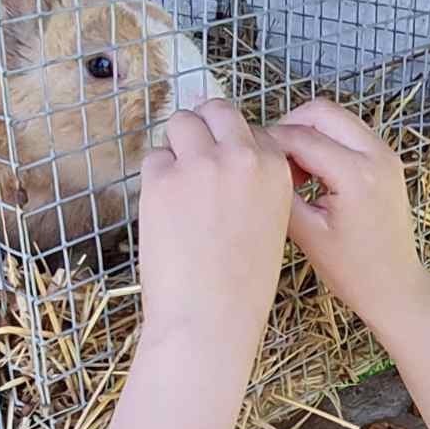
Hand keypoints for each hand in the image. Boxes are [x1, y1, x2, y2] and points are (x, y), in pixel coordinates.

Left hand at [138, 100, 291, 353]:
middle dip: (202, 128)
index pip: (250, 128)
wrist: (210, 318)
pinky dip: (155, 179)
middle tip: (193, 159)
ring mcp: (200, 164)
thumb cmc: (241, 285)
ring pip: (180, 123)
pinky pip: (153, 158)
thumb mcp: (271, 224)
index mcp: (276, 169)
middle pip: (215, 110)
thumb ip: (255, 185)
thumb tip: (225, 159)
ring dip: (176, 146)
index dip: (232, 145)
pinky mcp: (163, 179)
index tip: (224, 166)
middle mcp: (242, 157)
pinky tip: (165, 213)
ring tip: (178, 186)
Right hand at [266, 100, 429, 331]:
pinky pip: (349, 132)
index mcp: (357, 175)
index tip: (249, 154)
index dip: (268, 141)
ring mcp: (386, 154)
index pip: (300, 137)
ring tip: (292, 170)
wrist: (394, 286)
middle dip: (288, 127)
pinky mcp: (387, 159)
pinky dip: (326, 140)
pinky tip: (312, 172)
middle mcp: (377, 156)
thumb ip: (281, 193)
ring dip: (307, 131)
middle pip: (320, 112)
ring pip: (336, 117)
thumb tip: (259, 164)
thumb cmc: (354, 272)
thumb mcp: (307, 235)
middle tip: (271, 159)